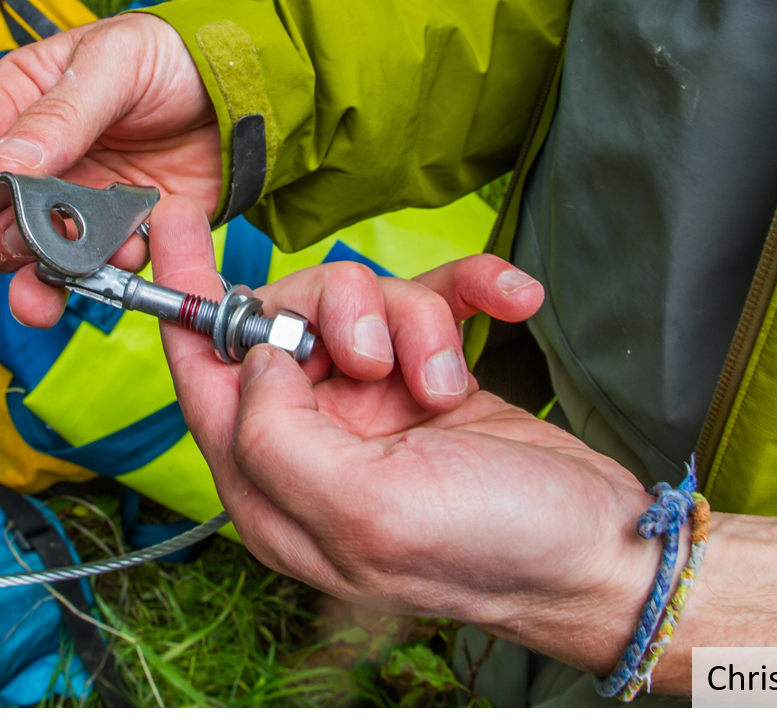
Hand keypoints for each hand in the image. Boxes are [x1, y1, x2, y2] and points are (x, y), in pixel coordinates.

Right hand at [0, 12, 219, 327]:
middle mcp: (40, 159)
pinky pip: (100, 266)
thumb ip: (59, 116)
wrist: (246, 89)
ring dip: (42, 276)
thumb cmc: (173, 55)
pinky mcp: (121, 230)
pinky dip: (105, 274)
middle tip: (20, 249)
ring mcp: (78, 199)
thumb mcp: (114, 64)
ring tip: (53, 287)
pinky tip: (126, 257)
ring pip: (38, 255)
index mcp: (19, 101)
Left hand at [146, 195, 662, 676]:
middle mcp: (316, 443)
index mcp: (276, 488)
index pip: (203, 377)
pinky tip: (509, 298)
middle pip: (286, 321)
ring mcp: (374, 410)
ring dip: (416, 321)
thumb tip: (252, 362)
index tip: (171, 222)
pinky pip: (435, 301)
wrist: (605, 553)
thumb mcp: (369, 514)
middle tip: (379, 358)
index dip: (182, 297)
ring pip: (363, 304)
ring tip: (450, 383)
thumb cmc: (494, 554)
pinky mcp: (431, 380)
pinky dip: (471, 292)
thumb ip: (281, 440)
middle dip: (339, 313)